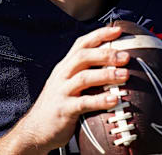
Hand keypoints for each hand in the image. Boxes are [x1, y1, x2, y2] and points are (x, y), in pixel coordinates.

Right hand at [0, 26, 129, 153]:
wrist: (35, 131)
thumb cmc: (60, 106)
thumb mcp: (69, 84)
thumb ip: (86, 73)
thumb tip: (115, 66)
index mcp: (65, 66)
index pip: (81, 44)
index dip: (99, 35)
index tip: (118, 30)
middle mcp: (62, 75)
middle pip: (82, 57)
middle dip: (105, 54)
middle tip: (126, 56)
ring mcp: (61, 92)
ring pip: (83, 78)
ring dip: (106, 75)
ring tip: (125, 75)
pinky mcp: (63, 110)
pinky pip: (83, 103)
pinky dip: (99, 100)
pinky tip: (115, 100)